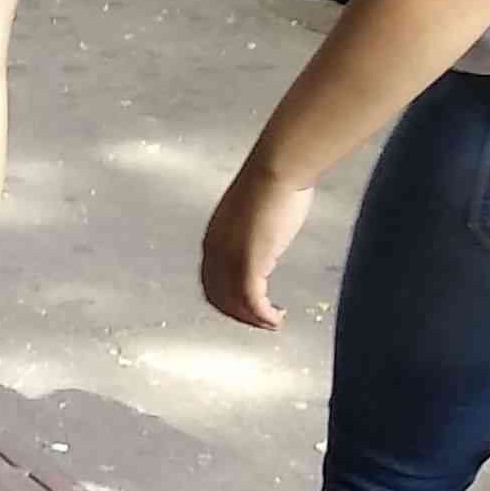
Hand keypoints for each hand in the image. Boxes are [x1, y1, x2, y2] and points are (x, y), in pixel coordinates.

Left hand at [199, 153, 312, 329]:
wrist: (278, 167)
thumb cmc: (273, 181)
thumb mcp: (253, 212)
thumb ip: (252, 231)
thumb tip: (266, 238)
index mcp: (213, 239)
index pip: (211, 282)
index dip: (227, 300)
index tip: (246, 306)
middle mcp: (215, 251)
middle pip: (219, 298)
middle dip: (240, 315)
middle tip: (261, 321)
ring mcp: (231, 258)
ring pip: (235, 304)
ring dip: (253, 319)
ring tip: (272, 323)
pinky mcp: (250, 262)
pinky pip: (253, 301)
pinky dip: (264, 315)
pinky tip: (277, 318)